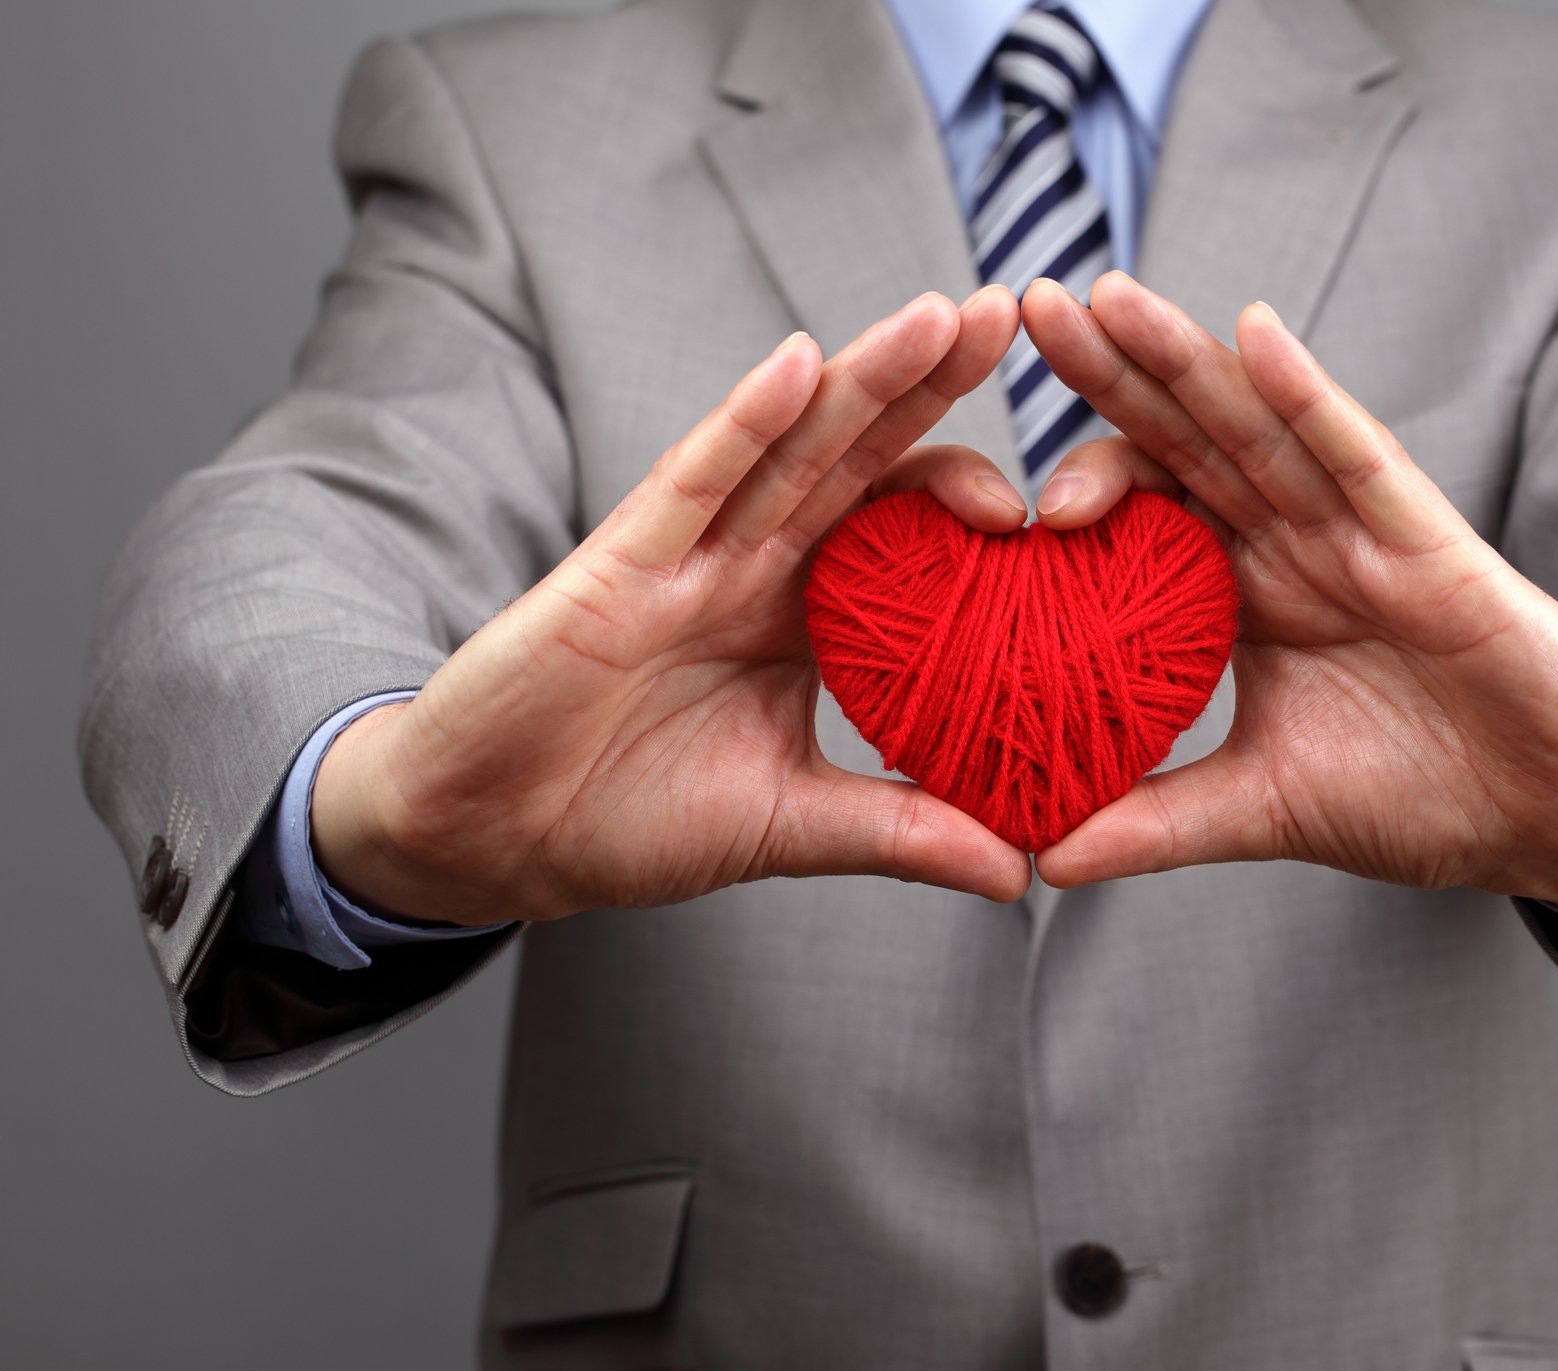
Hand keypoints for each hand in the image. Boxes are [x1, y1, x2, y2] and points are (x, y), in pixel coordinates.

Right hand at [311, 289, 1037, 923]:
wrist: (493, 841)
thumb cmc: (626, 819)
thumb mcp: (790, 827)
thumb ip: (901, 831)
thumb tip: (1022, 872)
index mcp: (798, 614)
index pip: (898, 528)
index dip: (971, 492)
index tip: (1065, 489)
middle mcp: (750, 564)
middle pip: (856, 455)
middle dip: (931, 382)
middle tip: (1009, 311)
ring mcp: (684, 556)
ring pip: (787, 445)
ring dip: (863, 377)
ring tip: (942, 314)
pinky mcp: (615, 567)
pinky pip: (690, 482)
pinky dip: (743, 423)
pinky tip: (798, 363)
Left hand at [1019, 273, 1557, 905]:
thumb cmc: (1427, 798)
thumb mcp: (1265, 809)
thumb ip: (1158, 821)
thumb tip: (1045, 860)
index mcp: (1250, 595)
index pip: (1152, 513)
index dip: (1079, 475)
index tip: (988, 471)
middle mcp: (1296, 545)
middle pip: (1188, 442)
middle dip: (1110, 374)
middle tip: (1025, 306)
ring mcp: (1362, 534)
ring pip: (1259, 428)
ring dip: (1184, 359)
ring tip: (1107, 296)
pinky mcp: (1433, 543)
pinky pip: (1361, 456)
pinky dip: (1310, 397)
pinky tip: (1257, 336)